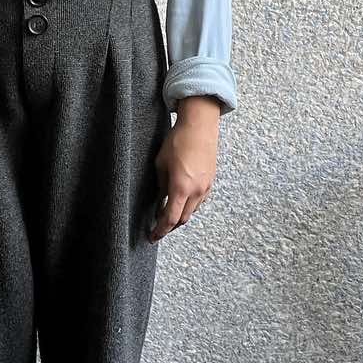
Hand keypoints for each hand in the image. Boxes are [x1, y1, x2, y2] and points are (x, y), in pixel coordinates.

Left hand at [146, 108, 218, 240]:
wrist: (200, 126)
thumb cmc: (178, 141)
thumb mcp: (161, 164)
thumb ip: (161, 186)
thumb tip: (160, 200)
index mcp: (181, 188)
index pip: (170, 219)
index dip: (160, 230)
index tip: (152, 236)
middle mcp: (196, 191)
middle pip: (182, 219)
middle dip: (169, 227)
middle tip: (157, 229)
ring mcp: (205, 187)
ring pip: (192, 210)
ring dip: (180, 216)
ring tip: (167, 214)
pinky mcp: (210, 181)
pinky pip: (199, 200)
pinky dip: (189, 205)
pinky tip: (181, 200)